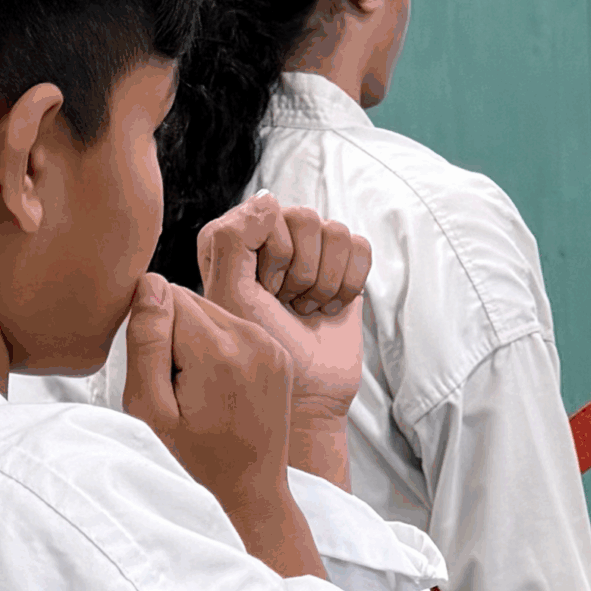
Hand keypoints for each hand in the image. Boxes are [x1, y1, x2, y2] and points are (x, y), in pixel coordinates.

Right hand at [120, 275, 318, 576]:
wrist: (250, 490)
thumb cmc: (192, 459)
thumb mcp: (150, 408)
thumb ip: (147, 341)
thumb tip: (150, 282)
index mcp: (220, 350)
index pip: (164, 296)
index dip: (148, 330)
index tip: (157, 373)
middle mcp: (254, 338)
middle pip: (189, 299)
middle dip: (173, 333)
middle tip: (176, 384)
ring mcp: (273, 344)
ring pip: (211, 311)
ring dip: (194, 340)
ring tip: (197, 388)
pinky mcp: (280, 352)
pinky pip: (234, 328)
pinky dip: (218, 348)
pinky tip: (218, 387)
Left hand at [197, 196, 371, 467]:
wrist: (306, 392)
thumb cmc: (261, 351)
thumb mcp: (231, 297)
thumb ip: (234, 241)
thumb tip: (268, 199)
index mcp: (231, 239)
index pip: (265, 212)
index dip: (271, 254)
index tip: (263, 293)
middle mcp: (269, 238)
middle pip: (304, 217)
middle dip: (301, 271)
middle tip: (287, 303)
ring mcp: (307, 251)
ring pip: (334, 231)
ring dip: (325, 280)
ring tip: (306, 308)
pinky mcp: (341, 267)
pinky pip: (359, 246)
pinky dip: (350, 282)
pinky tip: (330, 307)